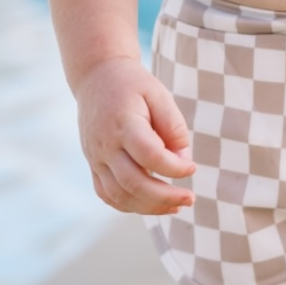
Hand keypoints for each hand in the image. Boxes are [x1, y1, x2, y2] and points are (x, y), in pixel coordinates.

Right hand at [76, 57, 195, 216]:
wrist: (96, 77)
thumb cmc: (132, 85)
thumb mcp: (158, 93)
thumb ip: (173, 126)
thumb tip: (183, 159)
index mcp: (123, 123)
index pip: (150, 155)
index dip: (174, 168)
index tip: (192, 168)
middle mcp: (105, 145)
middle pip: (133, 182)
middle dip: (165, 196)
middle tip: (190, 198)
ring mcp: (96, 157)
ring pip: (119, 195)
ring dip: (149, 207)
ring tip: (175, 205)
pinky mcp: (93, 165)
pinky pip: (107, 194)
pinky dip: (129, 205)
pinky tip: (151, 204)